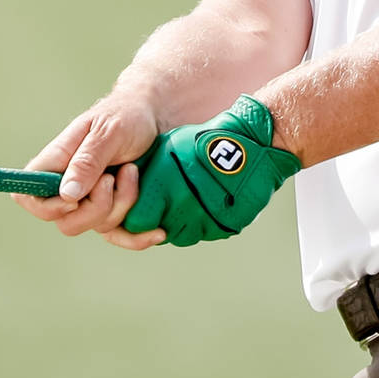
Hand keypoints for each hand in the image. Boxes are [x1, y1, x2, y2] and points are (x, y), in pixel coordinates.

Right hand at [13, 90, 165, 245]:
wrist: (159, 118)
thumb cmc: (126, 116)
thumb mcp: (108, 131)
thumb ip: (87, 161)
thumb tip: (66, 194)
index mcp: (56, 163)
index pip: (29, 197)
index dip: (46, 207)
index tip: (74, 198)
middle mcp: (70, 187)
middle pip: (67, 223)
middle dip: (97, 207)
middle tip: (113, 177)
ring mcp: (94, 202)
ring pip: (98, 226)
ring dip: (123, 203)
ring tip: (133, 171)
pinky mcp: (118, 210)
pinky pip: (122, 237)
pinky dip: (139, 236)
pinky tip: (158, 230)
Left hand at [120, 95, 299, 246]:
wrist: (249, 147)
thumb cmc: (204, 142)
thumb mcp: (166, 149)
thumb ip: (146, 173)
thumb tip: (129, 183)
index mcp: (163, 189)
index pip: (136, 221)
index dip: (137, 214)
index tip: (143, 205)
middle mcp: (182, 210)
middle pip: (158, 230)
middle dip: (159, 218)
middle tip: (167, 201)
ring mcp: (204, 221)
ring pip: (181, 235)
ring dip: (181, 222)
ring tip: (189, 199)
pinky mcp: (223, 228)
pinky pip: (205, 233)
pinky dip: (203, 222)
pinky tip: (207, 202)